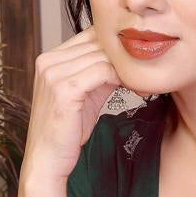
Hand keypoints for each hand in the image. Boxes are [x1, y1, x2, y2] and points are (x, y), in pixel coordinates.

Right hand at [20, 25, 142, 183]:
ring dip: (126, 68)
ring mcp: (54, 73)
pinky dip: (122, 78)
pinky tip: (134, 89)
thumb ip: (98, 74)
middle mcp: (48, 61)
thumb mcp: (84, 96)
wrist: (48, 159)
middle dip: (124, 57)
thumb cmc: (67, 131)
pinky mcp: (64, 89)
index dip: (115, 47)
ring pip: (103, 56)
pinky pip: (103, 72)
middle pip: (97, 43)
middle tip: (147, 72)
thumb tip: (125, 61)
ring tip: (143, 83)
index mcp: (49, 59)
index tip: (137, 64)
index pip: (89, 36)